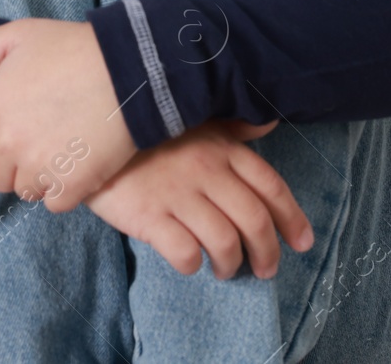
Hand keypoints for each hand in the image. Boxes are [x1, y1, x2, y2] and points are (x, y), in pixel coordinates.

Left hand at [0, 18, 136, 219]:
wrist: (130, 68)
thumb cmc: (73, 48)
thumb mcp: (18, 36)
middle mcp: (7, 144)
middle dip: (14, 163)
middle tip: (42, 132)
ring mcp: (38, 167)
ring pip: (28, 190)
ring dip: (41, 176)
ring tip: (65, 141)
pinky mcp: (70, 184)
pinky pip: (56, 203)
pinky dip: (66, 189)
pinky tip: (81, 159)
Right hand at [81, 118, 314, 279]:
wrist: (88, 132)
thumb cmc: (145, 131)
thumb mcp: (192, 120)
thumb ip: (232, 128)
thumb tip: (269, 123)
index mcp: (221, 147)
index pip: (270, 186)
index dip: (292, 218)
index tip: (302, 242)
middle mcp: (206, 170)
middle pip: (254, 221)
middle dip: (268, 253)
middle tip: (266, 269)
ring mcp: (177, 194)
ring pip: (224, 242)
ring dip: (232, 264)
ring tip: (226, 271)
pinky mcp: (148, 215)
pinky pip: (184, 253)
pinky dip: (193, 265)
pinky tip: (191, 262)